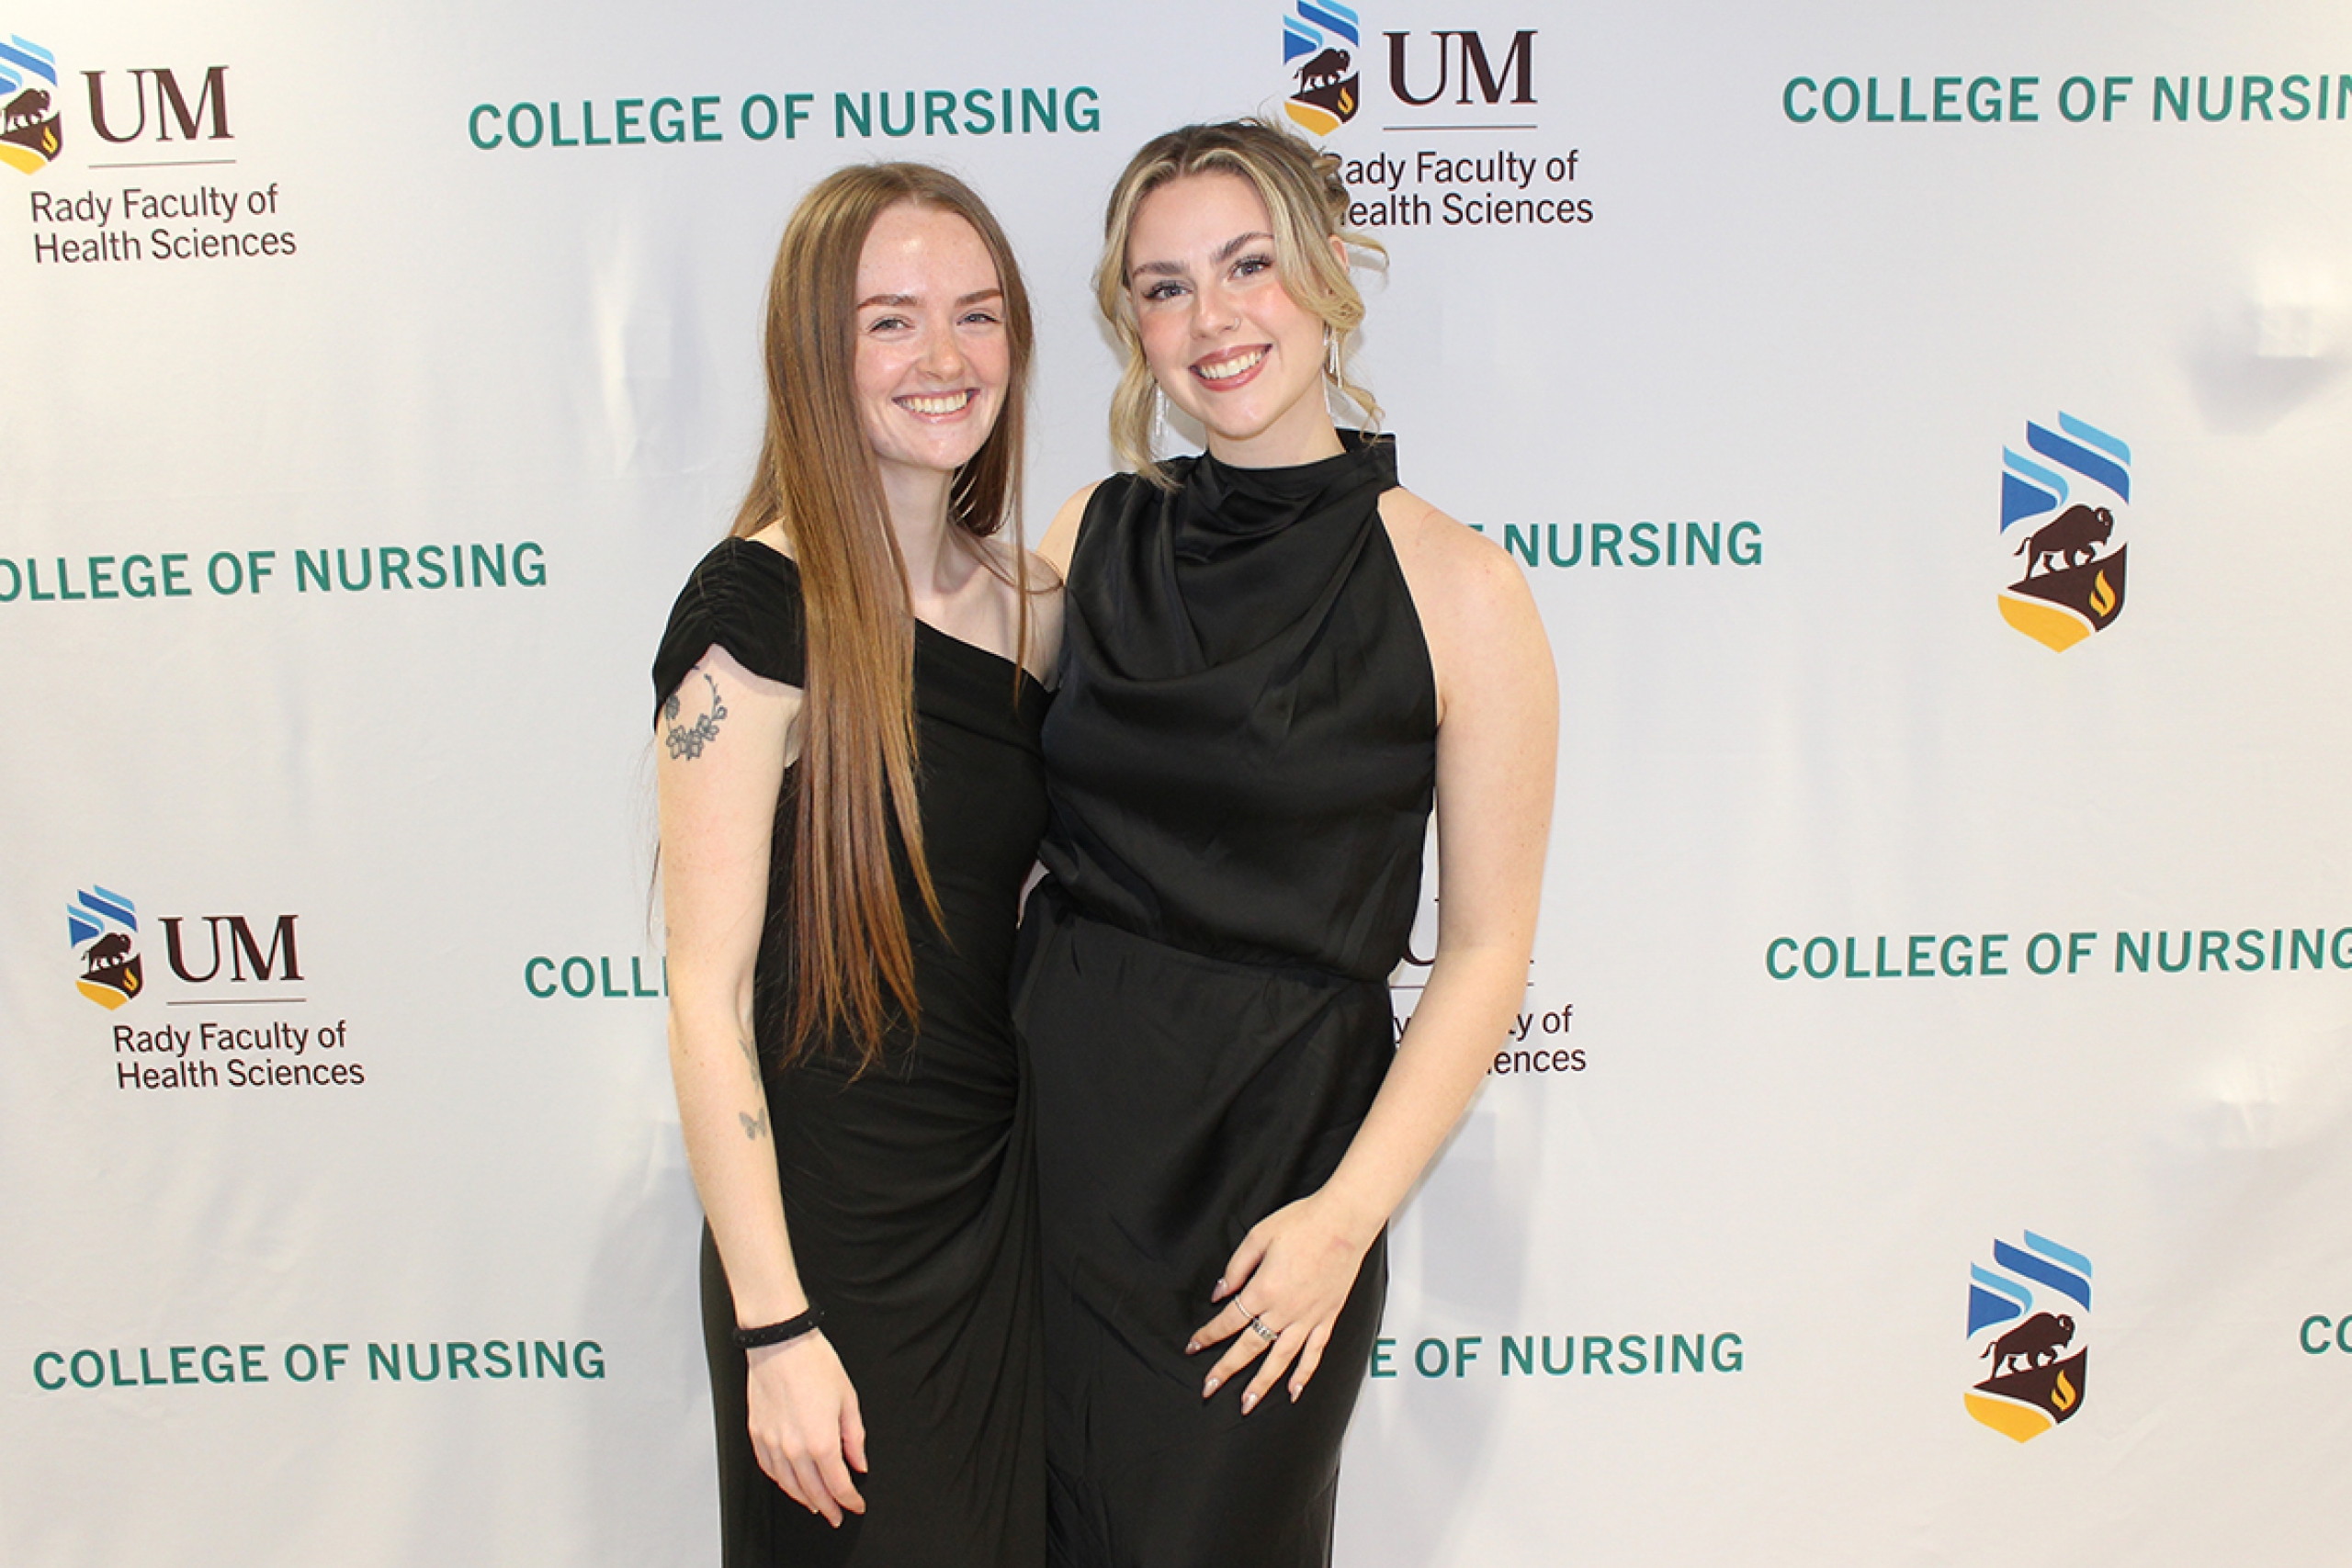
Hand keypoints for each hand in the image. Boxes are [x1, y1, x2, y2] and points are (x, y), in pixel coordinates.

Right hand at [744, 1332, 866, 1524]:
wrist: (780, 1343)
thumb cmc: (814, 1364)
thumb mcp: (848, 1399)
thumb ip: (854, 1437)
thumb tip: (859, 1462)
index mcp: (821, 1441)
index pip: (838, 1485)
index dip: (850, 1500)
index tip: (856, 1505)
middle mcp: (794, 1449)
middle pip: (813, 1492)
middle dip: (829, 1507)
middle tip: (837, 1516)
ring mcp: (772, 1444)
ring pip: (789, 1485)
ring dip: (805, 1499)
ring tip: (817, 1504)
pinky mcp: (757, 1435)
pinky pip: (769, 1469)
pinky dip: (782, 1482)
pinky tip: (790, 1483)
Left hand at [1187, 1190, 1376, 1413]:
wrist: (1343, 1221)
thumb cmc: (1303, 1222)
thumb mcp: (1258, 1236)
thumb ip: (1236, 1268)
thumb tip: (1220, 1292)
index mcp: (1263, 1289)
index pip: (1229, 1321)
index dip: (1208, 1335)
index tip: (1194, 1346)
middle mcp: (1284, 1310)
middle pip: (1249, 1348)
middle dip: (1226, 1370)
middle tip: (1209, 1388)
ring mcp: (1308, 1318)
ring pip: (1280, 1359)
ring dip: (1262, 1384)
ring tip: (1248, 1403)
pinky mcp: (1327, 1317)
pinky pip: (1314, 1353)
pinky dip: (1304, 1374)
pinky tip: (1294, 1390)